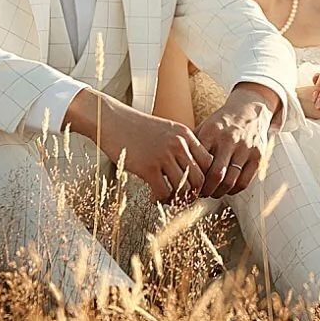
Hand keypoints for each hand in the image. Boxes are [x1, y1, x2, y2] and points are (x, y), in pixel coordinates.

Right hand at [64, 87, 206, 203]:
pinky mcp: (148, 167)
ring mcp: (164, 156)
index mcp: (185, 134)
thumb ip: (180, 145)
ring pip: (184, 188)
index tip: (194, 186)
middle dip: (194, 193)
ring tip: (168, 199)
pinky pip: (164, 192)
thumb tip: (190, 169)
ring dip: (178, 199)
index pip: (208, 162)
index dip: (204, 178)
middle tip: (184, 199)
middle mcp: (179, 144)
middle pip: (200, 178)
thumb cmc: (136, 127)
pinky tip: (153, 198)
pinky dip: (162, 200)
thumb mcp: (165, 129)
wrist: (112, 120)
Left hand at [192, 84, 274, 197]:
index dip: (192, 178)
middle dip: (205, 190)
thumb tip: (172, 168)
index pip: (199, 162)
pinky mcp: (257, 156)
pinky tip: (227, 189)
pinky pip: (244, 182)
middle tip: (200, 194)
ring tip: (212, 193)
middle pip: (216, 175)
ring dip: (219, 192)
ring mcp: (245, 148)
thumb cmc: (221, 124)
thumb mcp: (204, 128)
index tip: (188, 185)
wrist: (249, 109)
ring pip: (230, 181)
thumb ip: (192, 146)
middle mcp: (229, 140)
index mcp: (212, 132)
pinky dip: (233, 190)